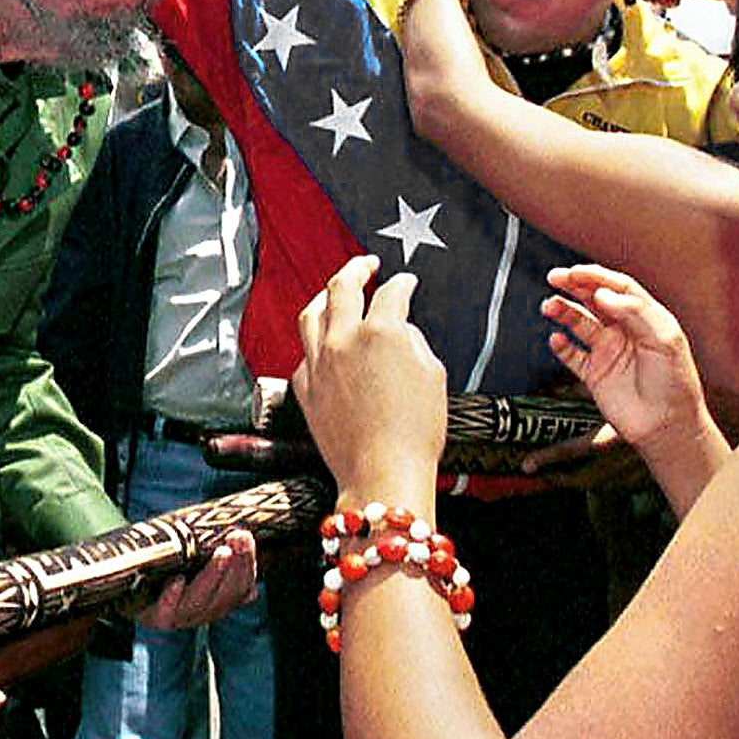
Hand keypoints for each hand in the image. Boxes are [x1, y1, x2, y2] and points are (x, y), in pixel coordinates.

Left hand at [137, 530, 258, 628]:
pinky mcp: (153, 618)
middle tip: (238, 538)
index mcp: (216, 601)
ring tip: (221, 553)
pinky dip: (172, 597)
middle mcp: (201, 613)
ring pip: (200, 603)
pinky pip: (166, 611)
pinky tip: (177, 580)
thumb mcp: (193, 561)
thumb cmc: (164, 568)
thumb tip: (251, 586)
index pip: (240, 587)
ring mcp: (177, 617)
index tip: (245, 536)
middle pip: (225, 595)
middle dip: (236, 565)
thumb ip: (220, 564)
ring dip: (212, 576)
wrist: (126, 583)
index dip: (247, 563)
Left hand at [292, 255, 446, 501]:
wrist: (383, 474)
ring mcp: (319, 363)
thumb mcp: (433, 376)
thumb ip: (413, 342)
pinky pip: (305, 353)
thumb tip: (400, 331)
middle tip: (366, 264)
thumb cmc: (415, 433)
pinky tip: (325, 341)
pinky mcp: (305, 388)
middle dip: (356, 268)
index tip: (405, 282)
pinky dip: (316, 341)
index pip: (391, 291)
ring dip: (325, 295)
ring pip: (311, 313)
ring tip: (334, 290)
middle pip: (342, 286)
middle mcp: (343, 339)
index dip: (402, 283)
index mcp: (381, 331)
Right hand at [543, 264, 712, 452]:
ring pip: (580, 323)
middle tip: (555, 277)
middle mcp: (625, 331)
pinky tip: (556, 339)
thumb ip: (636, 312)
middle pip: (595, 300)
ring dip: (564, 312)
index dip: (597, 277)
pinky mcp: (595, 375)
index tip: (577, 273)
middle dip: (574, 286)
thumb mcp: (665, 340)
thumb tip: (603, 294)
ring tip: (550, 307)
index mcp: (646, 318)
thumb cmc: (676, 383)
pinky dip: (561, 346)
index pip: (618, 288)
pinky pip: (572, 355)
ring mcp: (608, 352)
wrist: (668, 427)